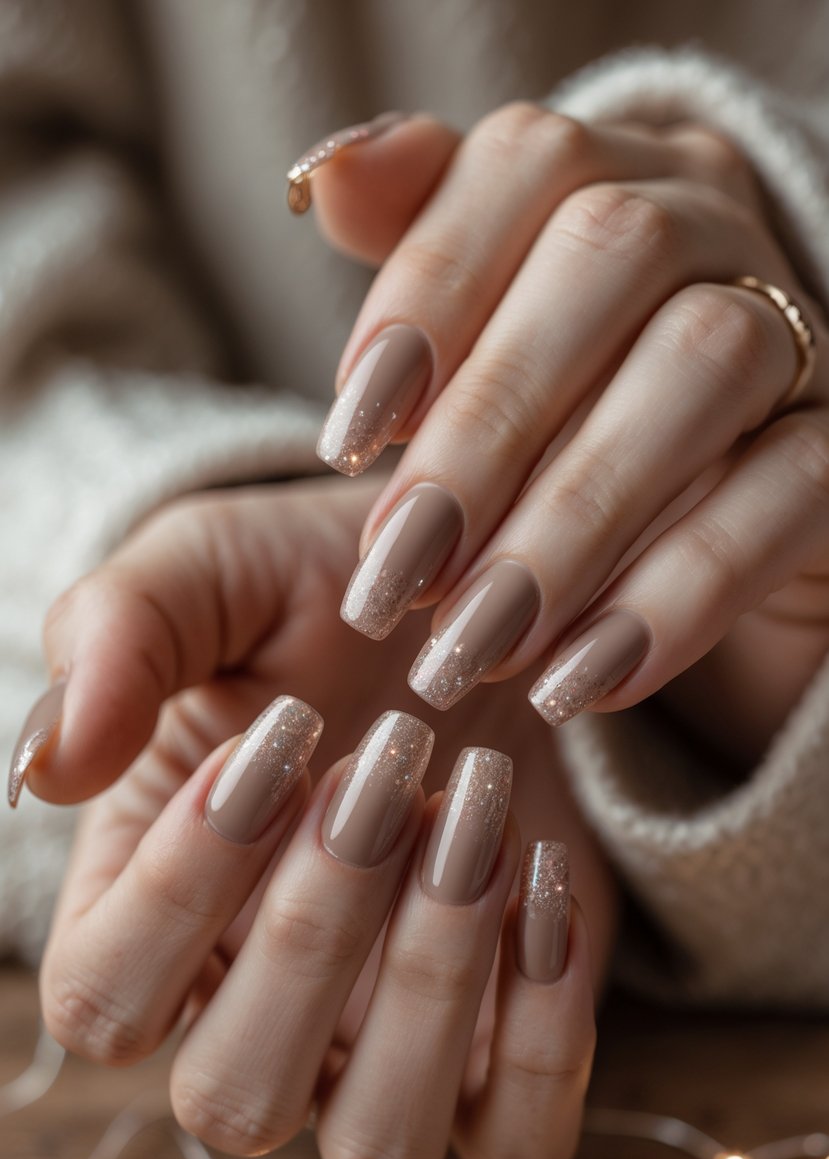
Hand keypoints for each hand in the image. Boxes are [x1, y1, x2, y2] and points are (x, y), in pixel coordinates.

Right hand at [22, 476, 610, 1158]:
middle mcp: (257, 1005)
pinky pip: (521, 1138)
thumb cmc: (313, 592)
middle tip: (387, 759)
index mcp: (149, 909)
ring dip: (432, 984)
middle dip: (316, 925)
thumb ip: (115, 640)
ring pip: (379, 1147)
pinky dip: (546, 1033)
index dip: (179, 887)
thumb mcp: (205, 572)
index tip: (270, 739)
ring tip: (471, 814)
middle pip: (237, 1096)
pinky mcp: (509, 1042)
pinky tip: (541, 869)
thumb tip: (48, 766)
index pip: (103, 998)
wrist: (468, 597)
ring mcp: (384, 1041)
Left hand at [305, 107, 828, 765]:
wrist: (716, 515)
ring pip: (703, 366)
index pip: (526, 163)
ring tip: (477, 642)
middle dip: (487, 424)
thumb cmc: (567, 420)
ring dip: (572, 517)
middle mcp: (713, 227)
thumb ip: (420, 260)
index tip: (346, 435)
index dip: (429, 286)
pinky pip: (788, 495)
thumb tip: (331, 181)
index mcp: (608, 180)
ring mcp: (797, 331)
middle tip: (398, 572)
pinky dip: (677, 593)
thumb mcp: (484, 340)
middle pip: (610, 255)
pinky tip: (581, 680)